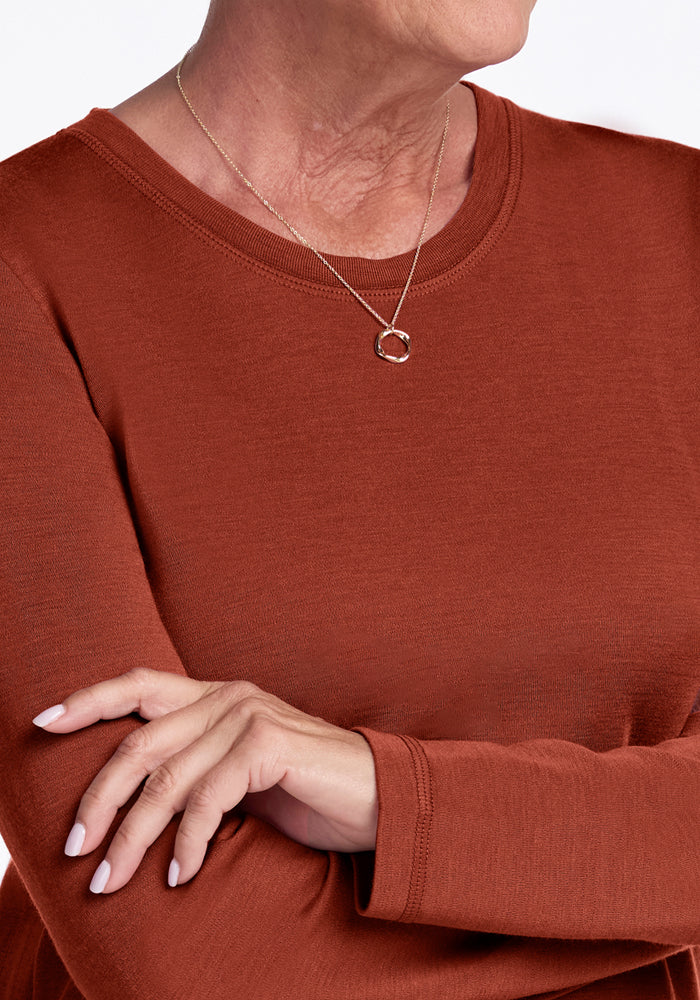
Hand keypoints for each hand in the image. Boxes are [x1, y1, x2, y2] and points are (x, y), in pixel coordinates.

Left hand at [31, 668, 377, 893]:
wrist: (380, 799)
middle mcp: (228, 696)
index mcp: (217, 696)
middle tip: (76, 848)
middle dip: (99, 800)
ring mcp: (249, 715)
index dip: (89, 700)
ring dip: (133, 837)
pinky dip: (187, 841)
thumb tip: (132, 808)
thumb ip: (195, 773)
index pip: (139, 684)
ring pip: (166, 778)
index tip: (43, 722)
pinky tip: (180, 873)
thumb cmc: (307, 792)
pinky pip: (207, 798)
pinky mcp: (269, 744)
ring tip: (111, 881)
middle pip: (139, 743)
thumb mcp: (239, 777)